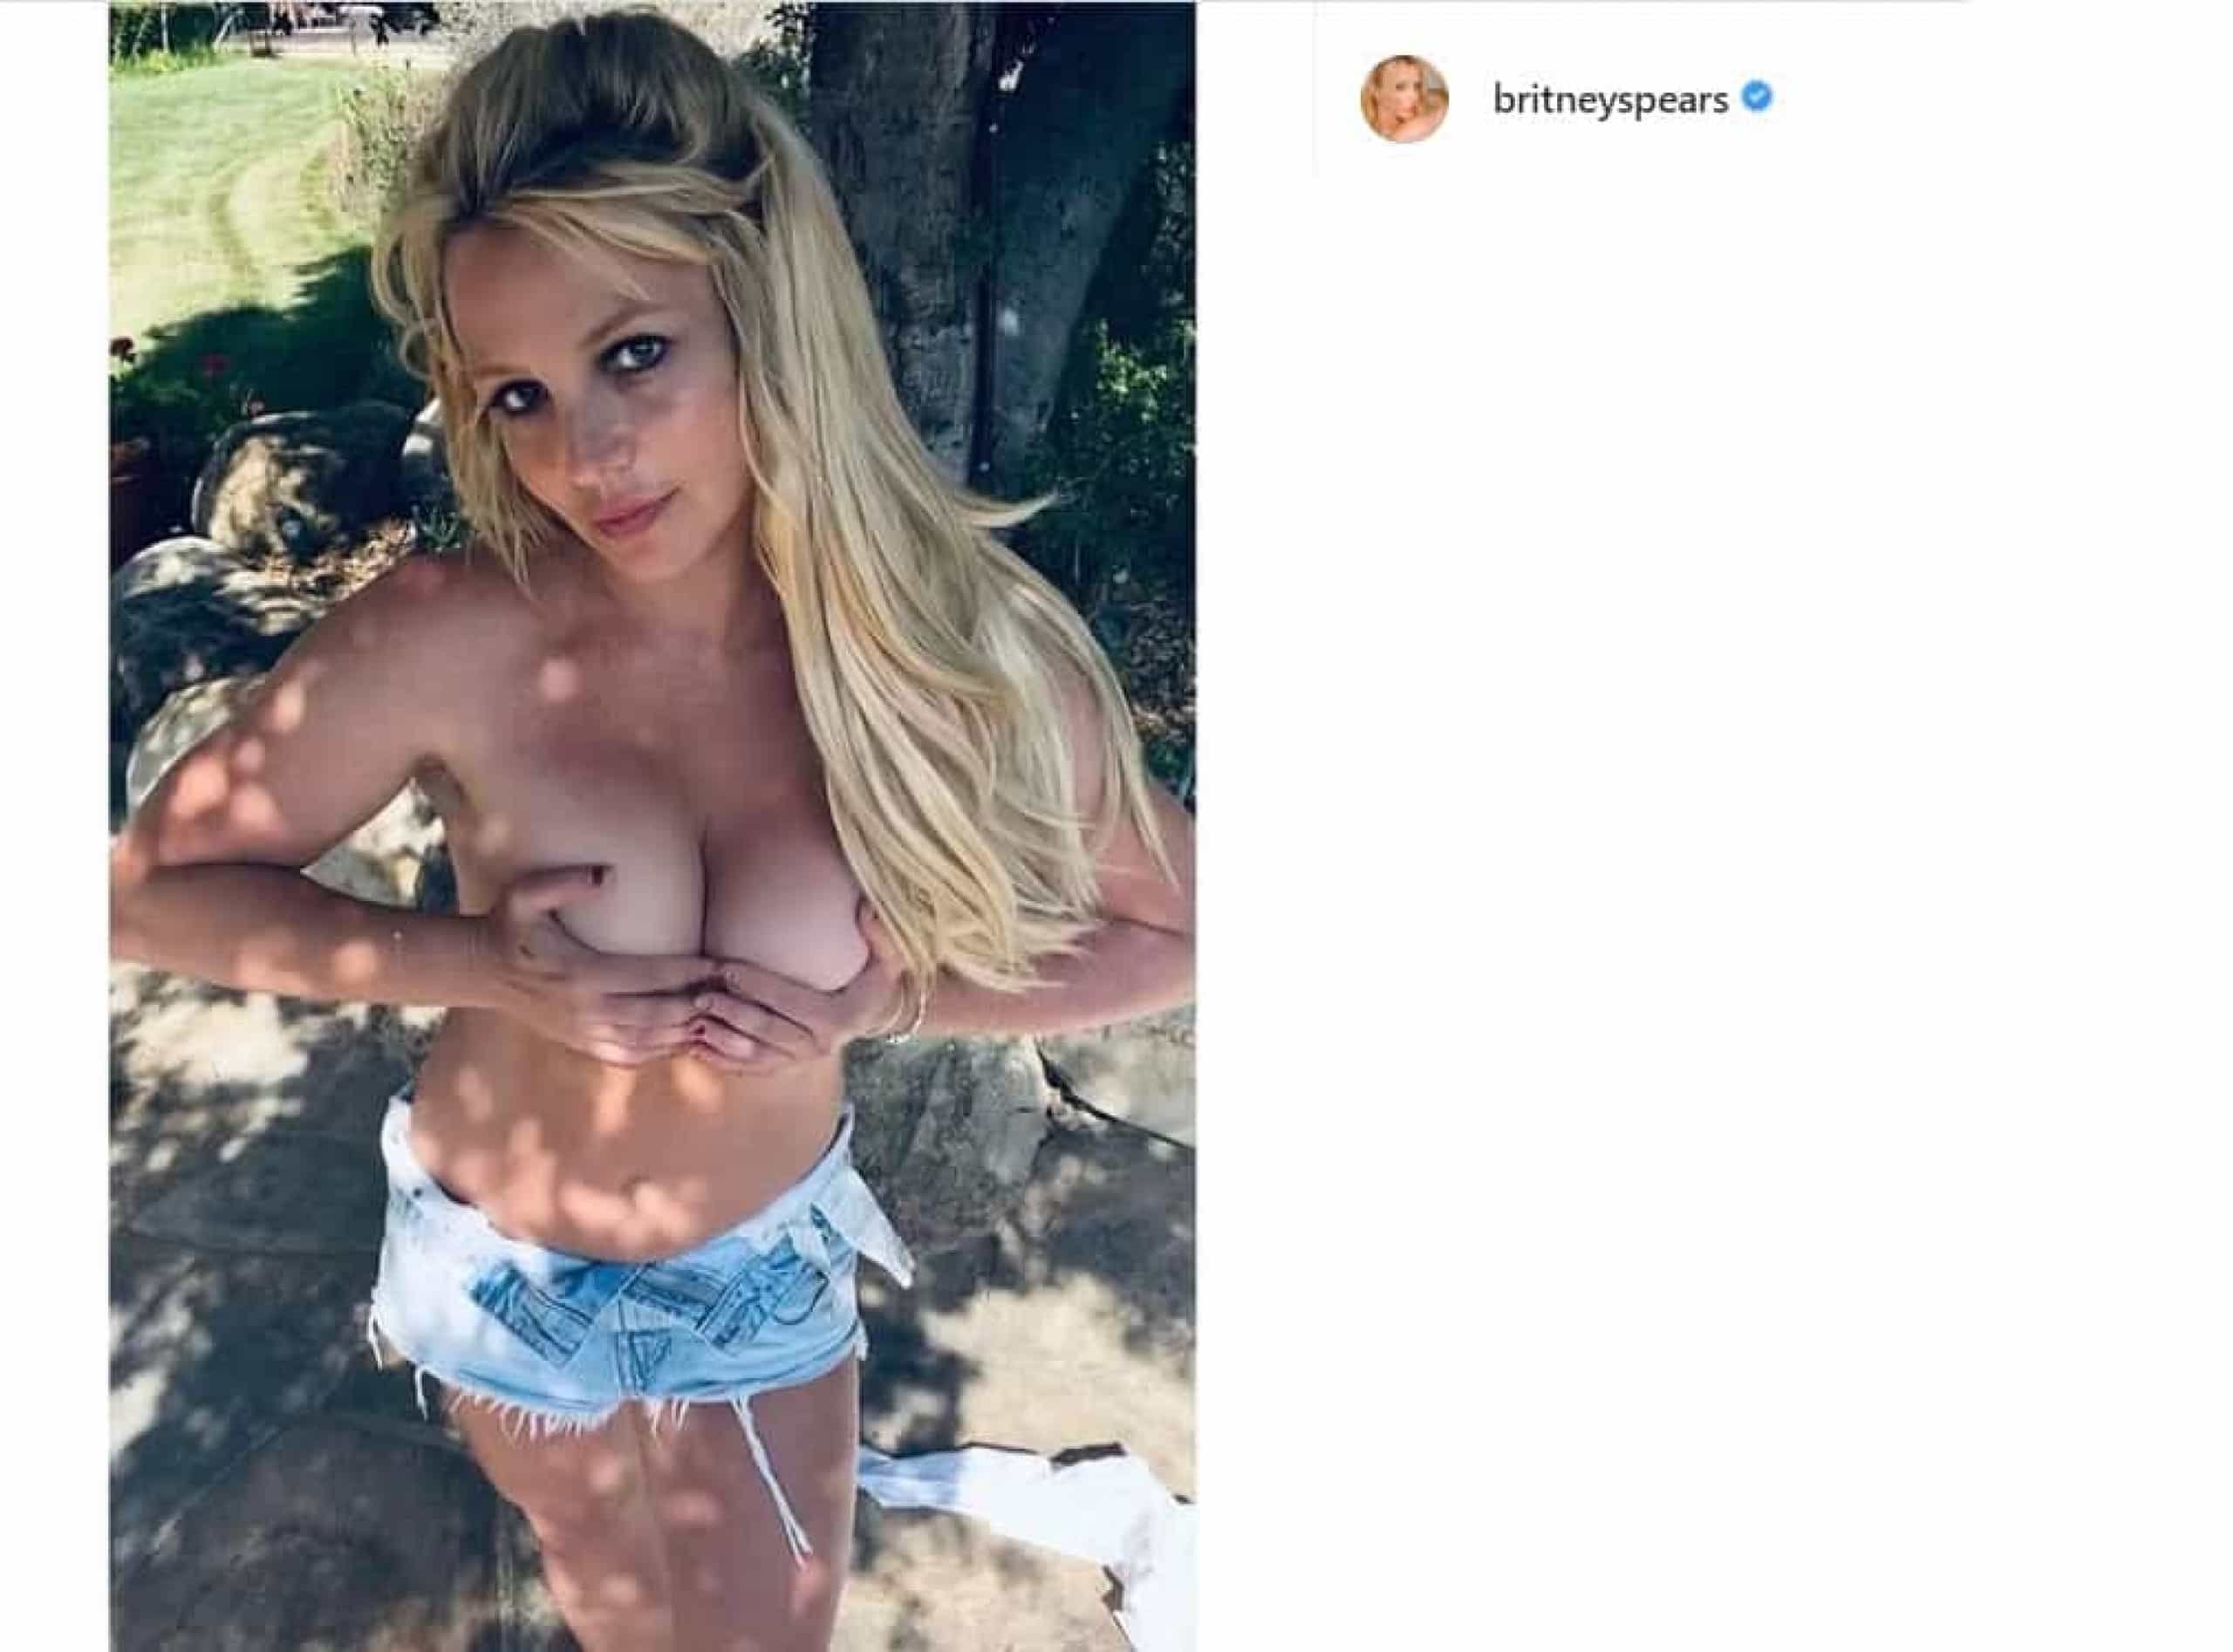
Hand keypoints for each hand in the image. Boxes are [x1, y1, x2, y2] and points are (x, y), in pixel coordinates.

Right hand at [475, 865, 715, 1066]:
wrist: (482, 970)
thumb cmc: (510, 925)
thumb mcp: (525, 894)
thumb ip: (564, 881)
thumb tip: (608, 874)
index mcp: (580, 974)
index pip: (650, 977)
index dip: (689, 972)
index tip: (721, 963)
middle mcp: (586, 1010)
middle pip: (658, 1016)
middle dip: (698, 1006)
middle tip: (733, 993)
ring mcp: (584, 1033)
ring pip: (649, 1043)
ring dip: (687, 1032)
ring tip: (721, 1018)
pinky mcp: (582, 1045)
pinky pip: (631, 1055)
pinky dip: (662, 1050)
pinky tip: (686, 1038)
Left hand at [686, 897, 909, 1075]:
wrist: (875, 1016)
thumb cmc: (876, 980)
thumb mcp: (889, 957)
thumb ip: (881, 934)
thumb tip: (868, 908)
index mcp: (837, 1019)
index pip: (790, 1000)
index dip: (757, 985)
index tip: (726, 968)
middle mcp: (818, 1046)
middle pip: (767, 1030)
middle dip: (731, 1013)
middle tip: (700, 995)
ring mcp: (800, 1060)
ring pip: (754, 1054)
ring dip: (721, 1041)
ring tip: (693, 1024)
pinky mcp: (786, 1067)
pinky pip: (751, 1069)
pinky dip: (723, 1062)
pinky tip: (697, 1050)